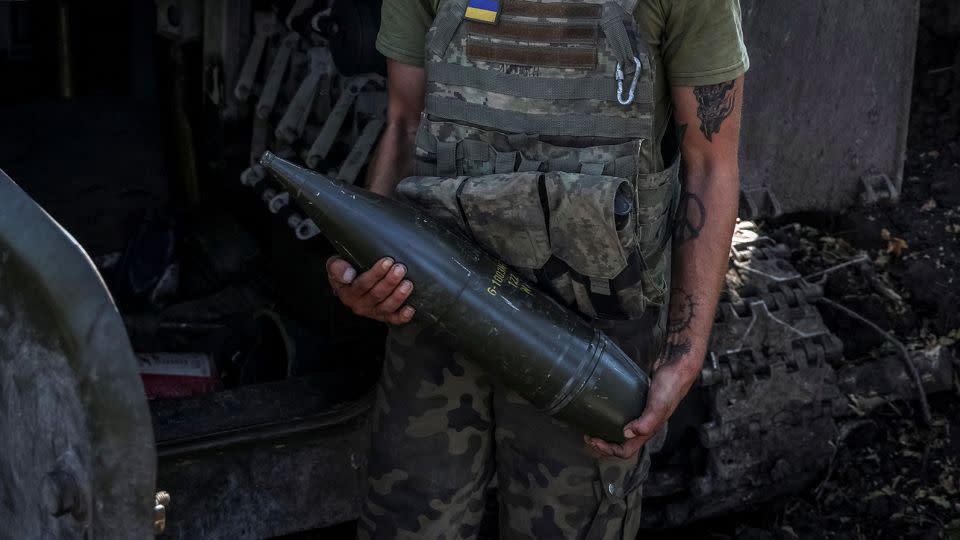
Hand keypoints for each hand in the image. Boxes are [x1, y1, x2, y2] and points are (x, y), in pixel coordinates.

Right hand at [326, 256, 415, 324]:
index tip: (387, 262)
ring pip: (386, 307)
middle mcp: (359, 305)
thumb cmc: (345, 270)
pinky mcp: (383, 315)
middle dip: (390, 282)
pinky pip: (393, 319)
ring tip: (407, 284)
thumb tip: (348, 275)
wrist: (347, 280)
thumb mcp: (335, 265)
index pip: (362, 284)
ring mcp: (372, 311)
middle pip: (377, 295)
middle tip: (400, 269)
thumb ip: (338, 268)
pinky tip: (410, 309)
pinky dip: (402, 316)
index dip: (376, 273)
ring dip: (398, 296)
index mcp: (347, 293)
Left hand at [584, 358, 700, 458]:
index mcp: (648, 431)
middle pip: (621, 443)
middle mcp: (643, 424)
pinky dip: (610, 415)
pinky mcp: (637, 400)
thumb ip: (647, 422)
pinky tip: (603, 407)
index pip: (626, 451)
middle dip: (603, 443)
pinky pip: (622, 413)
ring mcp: (640, 412)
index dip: (609, 450)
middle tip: (588, 435)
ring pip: (620, 429)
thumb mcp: (659, 406)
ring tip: (591, 425)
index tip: (593, 440)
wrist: (677, 365)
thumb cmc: (670, 387)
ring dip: (606, 431)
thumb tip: (626, 433)